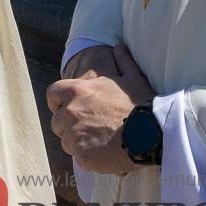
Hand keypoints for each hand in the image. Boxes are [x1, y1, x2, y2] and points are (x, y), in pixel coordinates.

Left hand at [47, 44, 155, 174]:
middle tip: (91, 128)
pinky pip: (79, 158)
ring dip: (79, 142)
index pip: (52, 95)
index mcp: (75, 91)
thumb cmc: (141, 104)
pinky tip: (105, 154)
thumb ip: (121, 61)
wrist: (152, 133)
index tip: (69, 107)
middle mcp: (69, 113)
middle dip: (70, 125)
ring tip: (100, 142)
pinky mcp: (82, 157)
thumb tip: (119, 46)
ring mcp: (74, 136)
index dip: (59, 102)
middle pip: (58, 122)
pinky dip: (89, 158)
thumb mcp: (132, 77)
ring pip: (67, 142)